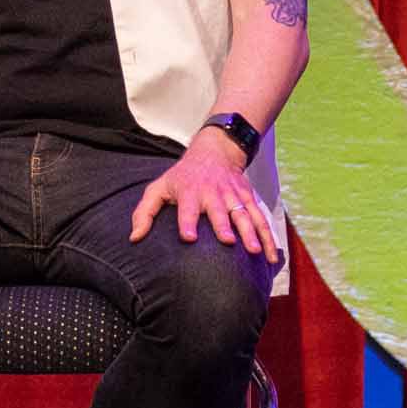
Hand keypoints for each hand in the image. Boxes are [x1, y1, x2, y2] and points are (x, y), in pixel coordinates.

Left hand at [128, 132, 276, 264]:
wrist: (215, 151)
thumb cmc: (182, 177)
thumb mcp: (159, 187)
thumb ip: (144, 212)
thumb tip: (134, 237)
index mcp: (190, 192)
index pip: (187, 208)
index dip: (188, 222)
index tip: (189, 238)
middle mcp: (213, 194)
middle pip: (219, 211)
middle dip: (224, 225)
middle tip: (228, 242)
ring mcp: (234, 196)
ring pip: (244, 215)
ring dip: (251, 232)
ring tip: (255, 252)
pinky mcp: (248, 199)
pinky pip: (260, 218)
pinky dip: (268, 236)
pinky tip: (271, 256)